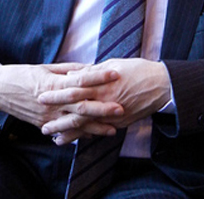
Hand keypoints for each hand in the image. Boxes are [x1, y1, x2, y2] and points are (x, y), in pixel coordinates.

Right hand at [0, 62, 123, 135]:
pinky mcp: (43, 125)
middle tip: (121, 107)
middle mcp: (51, 101)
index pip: (80, 80)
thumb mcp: (45, 68)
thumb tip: (88, 68)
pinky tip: (93, 135)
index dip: (98, 77)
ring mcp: (47, 116)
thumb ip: (67, 70)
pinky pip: (64, 131)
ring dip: (95, 126)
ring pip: (75, 122)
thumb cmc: (22, 75)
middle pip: (81, 105)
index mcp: (52, 83)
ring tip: (113, 127)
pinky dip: (79, 134)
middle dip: (102, 107)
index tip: (115, 74)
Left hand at [38, 58, 170, 143]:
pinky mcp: (119, 123)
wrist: (162, 86)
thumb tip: (71, 74)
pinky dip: (84, 136)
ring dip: (68, 131)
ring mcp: (112, 115)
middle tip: (41, 124)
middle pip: (77, 111)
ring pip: (87, 125)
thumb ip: (91, 71)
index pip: (74, 89)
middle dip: (58, 117)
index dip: (57, 94)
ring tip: (52, 136)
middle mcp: (105, 101)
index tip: (41, 96)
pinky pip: (99, 131)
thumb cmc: (137, 70)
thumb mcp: (113, 64)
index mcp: (102, 84)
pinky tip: (74, 139)